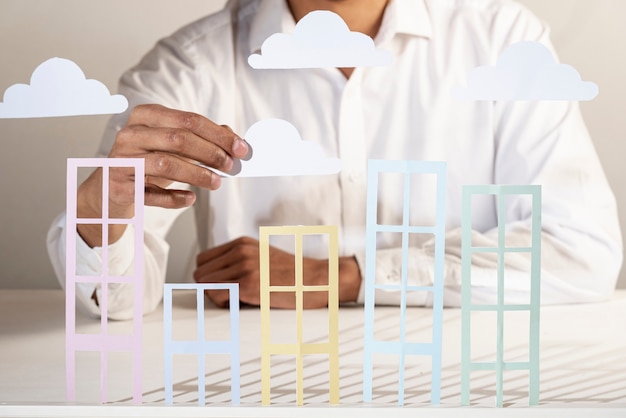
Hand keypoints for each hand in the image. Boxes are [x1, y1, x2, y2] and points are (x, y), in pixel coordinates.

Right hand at [76, 104, 248, 246]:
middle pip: (179, 139)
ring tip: (216, 183)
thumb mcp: (172, 146)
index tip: (241, 148)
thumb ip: (201, 138)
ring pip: (166, 164)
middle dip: (211, 153)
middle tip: (232, 166)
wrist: (108, 189)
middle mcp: (131, 134)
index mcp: (146, 116)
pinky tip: (190, 199)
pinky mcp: (119, 187)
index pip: (189, 120)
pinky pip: (151, 194)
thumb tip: (234, 138)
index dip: (218, 135)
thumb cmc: (146, 162)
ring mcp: (122, 160)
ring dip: (197, 175)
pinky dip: (174, 198)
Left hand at [193, 236, 360, 308]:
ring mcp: (244, 266)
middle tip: (229, 295)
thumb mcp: (262, 257)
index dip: (209, 276)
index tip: (221, 286)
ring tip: (238, 299)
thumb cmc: (293, 274)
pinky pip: (217, 296)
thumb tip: (212, 280)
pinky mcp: (249, 284)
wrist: (317, 279)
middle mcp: (240, 251)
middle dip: (210, 287)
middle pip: (200, 273)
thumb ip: (238, 262)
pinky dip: (225, 304)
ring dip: (217, 296)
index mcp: (242, 243)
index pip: (203, 260)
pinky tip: (243, 302)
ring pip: (205, 285)